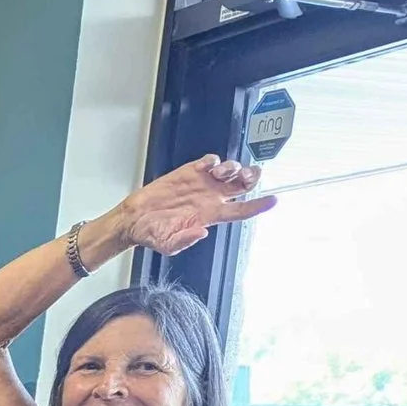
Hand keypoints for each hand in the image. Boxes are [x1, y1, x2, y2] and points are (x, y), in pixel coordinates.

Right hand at [114, 155, 273, 256]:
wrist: (133, 219)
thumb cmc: (150, 233)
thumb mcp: (166, 245)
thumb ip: (184, 240)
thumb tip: (201, 232)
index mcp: (210, 216)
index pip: (241, 210)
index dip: (259, 205)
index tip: (273, 200)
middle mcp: (210, 198)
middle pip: (243, 186)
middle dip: (252, 178)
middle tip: (250, 175)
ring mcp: (201, 184)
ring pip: (230, 172)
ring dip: (233, 168)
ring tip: (222, 172)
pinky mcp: (189, 172)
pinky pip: (209, 162)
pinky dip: (213, 161)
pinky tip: (208, 166)